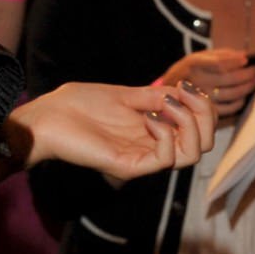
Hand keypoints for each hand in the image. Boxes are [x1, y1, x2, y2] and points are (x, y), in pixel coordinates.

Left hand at [15, 82, 214, 181]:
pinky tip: (148, 118)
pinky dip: (165, 134)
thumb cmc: (79, 105)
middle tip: (184, 96)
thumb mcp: (125, 95)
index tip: (188, 86)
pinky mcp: (129, 166)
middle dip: (205, 116)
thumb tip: (184, 94)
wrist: (49, 117)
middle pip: (203, 145)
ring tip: (167, 106)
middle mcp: (152, 147)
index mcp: (154, 131)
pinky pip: (165, 160)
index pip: (199, 130)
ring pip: (191, 156)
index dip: (204, 108)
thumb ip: (155, 97)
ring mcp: (142, 158)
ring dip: (190, 125)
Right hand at [158, 49, 254, 117]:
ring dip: (246, 88)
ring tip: (254, 82)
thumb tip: (243, 56)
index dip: (234, 62)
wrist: (164, 93)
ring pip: (230, 95)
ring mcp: (199, 99)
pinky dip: (238, 103)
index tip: (247, 59)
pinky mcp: (202, 112)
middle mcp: (195, 82)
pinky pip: (226, 109)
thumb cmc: (187, 72)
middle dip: (246, 75)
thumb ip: (221, 55)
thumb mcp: (199, 57)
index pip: (218, 63)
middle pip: (228, 79)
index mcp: (193, 65)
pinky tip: (243, 97)